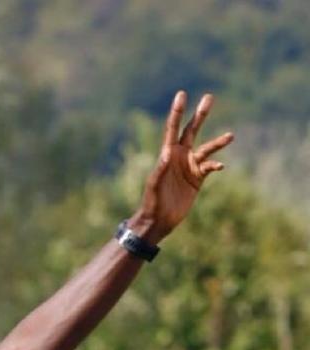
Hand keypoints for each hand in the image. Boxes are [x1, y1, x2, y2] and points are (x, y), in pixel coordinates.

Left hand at [133, 91, 232, 241]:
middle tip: (209, 97)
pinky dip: (216, 165)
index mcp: (167, 154)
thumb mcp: (155, 184)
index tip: (182, 94)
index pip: (173, 129)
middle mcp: (180, 156)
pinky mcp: (197, 178)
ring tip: (230, 136)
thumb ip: (161, 168)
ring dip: (218, 142)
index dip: (177, 112)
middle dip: (200, 115)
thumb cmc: (152, 201)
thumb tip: (168, 151)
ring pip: (207, 148)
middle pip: (192, 130)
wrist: (159, 220)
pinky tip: (219, 166)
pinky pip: (210, 167)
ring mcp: (189, 166)